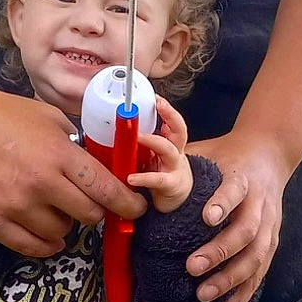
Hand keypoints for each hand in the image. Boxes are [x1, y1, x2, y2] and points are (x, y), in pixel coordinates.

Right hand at [0, 73, 144, 255]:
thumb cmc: (1, 115)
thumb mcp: (47, 117)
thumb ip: (74, 143)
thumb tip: (98, 163)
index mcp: (60, 154)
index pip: (107, 190)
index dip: (128, 204)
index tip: (136, 209)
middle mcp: (42, 182)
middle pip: (89, 216)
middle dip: (95, 213)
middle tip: (89, 206)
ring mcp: (16, 204)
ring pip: (61, 234)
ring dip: (65, 226)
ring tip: (55, 211)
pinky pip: (29, 247)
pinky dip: (45, 246)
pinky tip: (48, 238)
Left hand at [128, 95, 191, 214]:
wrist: (178, 205)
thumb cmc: (164, 178)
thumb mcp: (154, 158)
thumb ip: (143, 144)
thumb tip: (122, 129)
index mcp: (172, 145)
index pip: (173, 122)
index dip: (166, 108)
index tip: (155, 96)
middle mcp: (176, 154)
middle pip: (179, 129)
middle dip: (170, 114)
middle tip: (158, 103)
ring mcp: (174, 168)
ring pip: (168, 149)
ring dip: (153, 140)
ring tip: (138, 136)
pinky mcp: (171, 185)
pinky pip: (158, 179)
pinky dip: (143, 178)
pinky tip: (130, 178)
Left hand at [183, 128, 290, 301]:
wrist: (270, 153)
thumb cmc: (227, 156)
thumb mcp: (207, 153)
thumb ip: (179, 163)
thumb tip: (140, 175)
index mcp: (243, 177)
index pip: (236, 189)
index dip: (223, 203)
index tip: (205, 217)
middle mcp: (260, 204)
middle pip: (246, 231)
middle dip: (220, 252)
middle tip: (191, 267)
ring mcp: (270, 226)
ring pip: (255, 257)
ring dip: (230, 279)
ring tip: (203, 294)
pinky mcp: (271, 244)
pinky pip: (259, 275)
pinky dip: (241, 296)